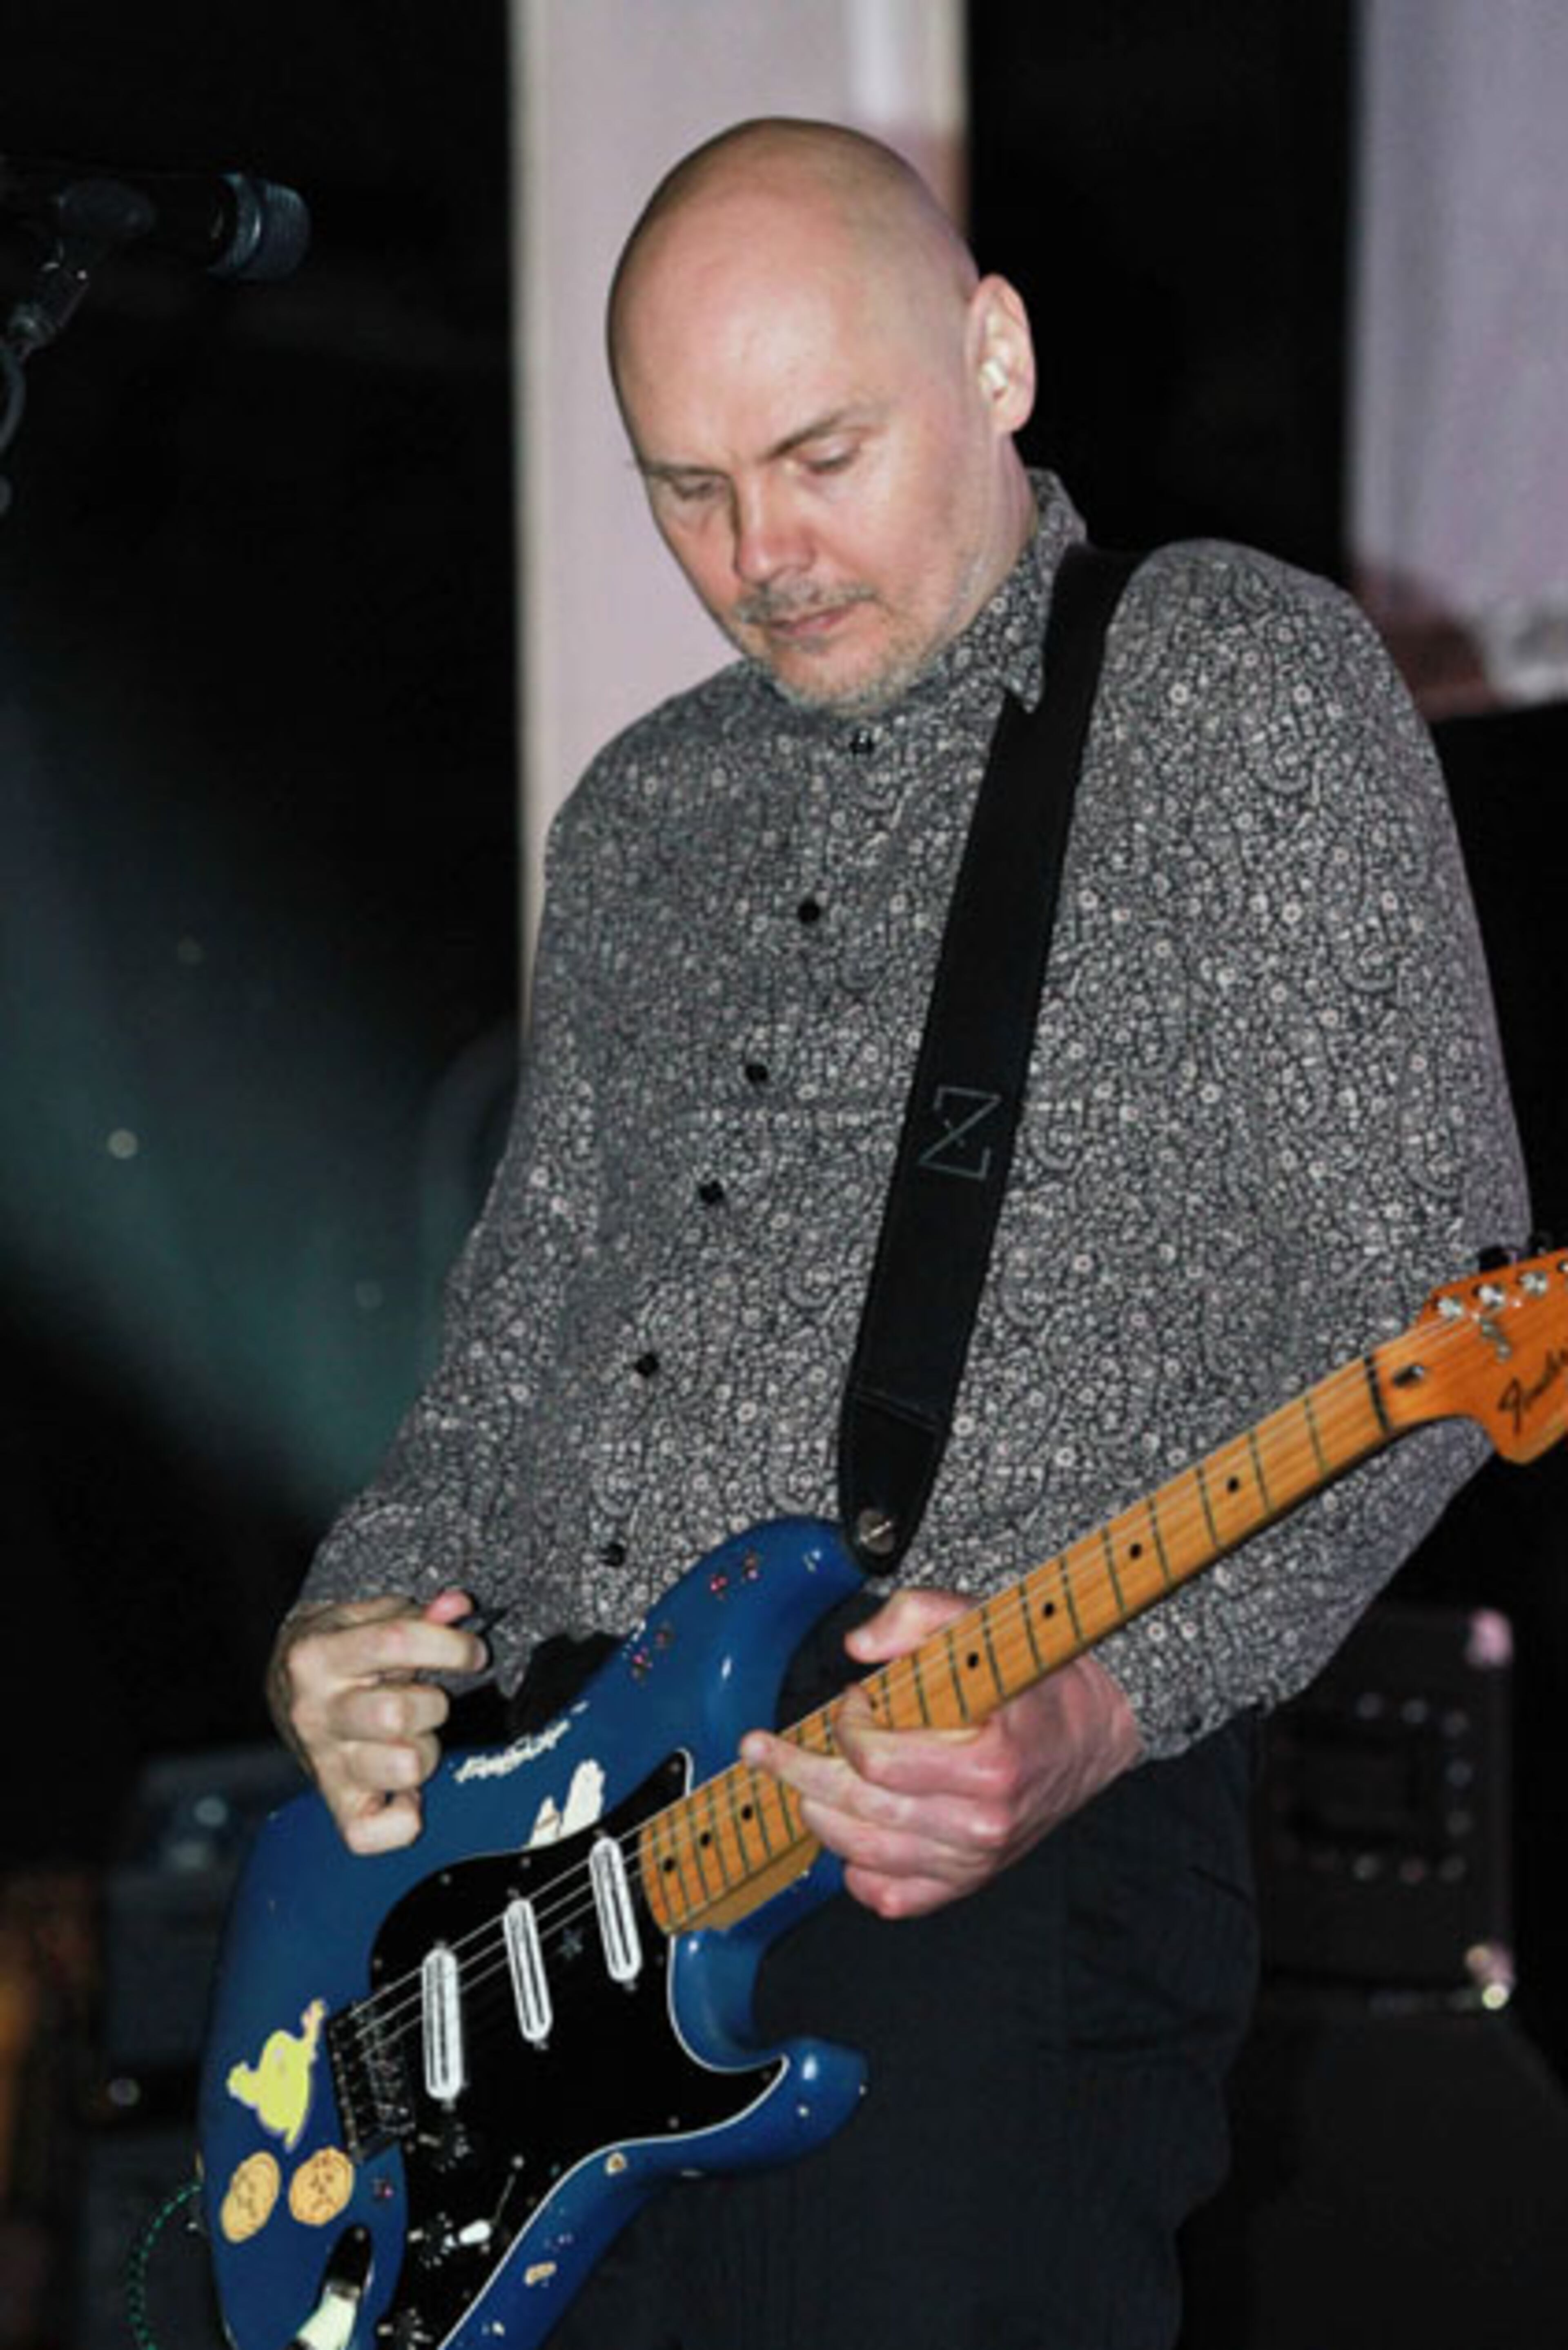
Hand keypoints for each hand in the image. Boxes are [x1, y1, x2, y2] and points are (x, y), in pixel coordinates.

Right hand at [267, 1588, 487, 1854]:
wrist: (290, 1687)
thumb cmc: (343, 1651)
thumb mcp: (369, 1618)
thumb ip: (417, 1613)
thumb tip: (457, 1607)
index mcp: (317, 1658)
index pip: (396, 1642)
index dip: (451, 1645)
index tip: (471, 1652)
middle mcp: (316, 1712)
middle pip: (398, 1712)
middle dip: (433, 1701)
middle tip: (429, 1697)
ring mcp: (324, 1763)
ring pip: (402, 1766)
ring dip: (426, 1750)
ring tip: (415, 1736)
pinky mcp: (335, 1803)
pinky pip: (370, 1832)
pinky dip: (403, 1818)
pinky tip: (409, 1790)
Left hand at [740, 1587, 1142, 1918]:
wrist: (1092, 1734)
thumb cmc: (1036, 1680)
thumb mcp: (981, 1623)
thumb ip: (917, 1617)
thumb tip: (858, 1645)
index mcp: (989, 1761)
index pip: (879, 1762)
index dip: (847, 1728)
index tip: (852, 1701)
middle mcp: (982, 1822)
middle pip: (859, 1810)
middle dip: (799, 1772)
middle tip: (763, 1749)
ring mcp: (974, 1859)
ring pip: (865, 1856)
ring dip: (819, 1816)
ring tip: (798, 1784)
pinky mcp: (967, 1881)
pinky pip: (893, 1897)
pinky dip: (857, 1874)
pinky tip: (845, 1839)